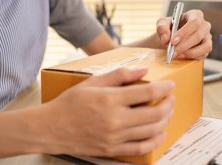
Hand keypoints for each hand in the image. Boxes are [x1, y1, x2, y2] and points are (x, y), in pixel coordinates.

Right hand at [42, 67, 174, 156]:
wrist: (50, 128)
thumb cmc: (70, 103)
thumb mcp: (93, 82)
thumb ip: (120, 75)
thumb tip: (143, 70)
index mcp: (110, 100)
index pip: (147, 92)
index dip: (164, 88)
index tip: (171, 85)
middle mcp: (115, 120)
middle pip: (154, 113)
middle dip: (168, 104)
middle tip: (171, 98)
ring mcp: (114, 137)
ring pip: (151, 131)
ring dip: (165, 121)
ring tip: (167, 113)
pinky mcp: (112, 150)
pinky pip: (140, 148)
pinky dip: (154, 140)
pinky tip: (159, 133)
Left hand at [157, 9, 211, 59]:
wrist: (172, 37)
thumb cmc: (169, 27)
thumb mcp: (162, 24)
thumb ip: (162, 28)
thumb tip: (166, 39)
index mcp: (195, 15)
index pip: (194, 22)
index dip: (184, 32)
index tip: (173, 41)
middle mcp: (204, 25)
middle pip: (198, 35)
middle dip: (185, 45)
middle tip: (173, 52)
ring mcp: (207, 37)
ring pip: (205, 46)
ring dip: (191, 53)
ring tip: (178, 55)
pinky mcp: (207, 47)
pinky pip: (204, 54)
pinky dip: (193, 57)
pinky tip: (182, 56)